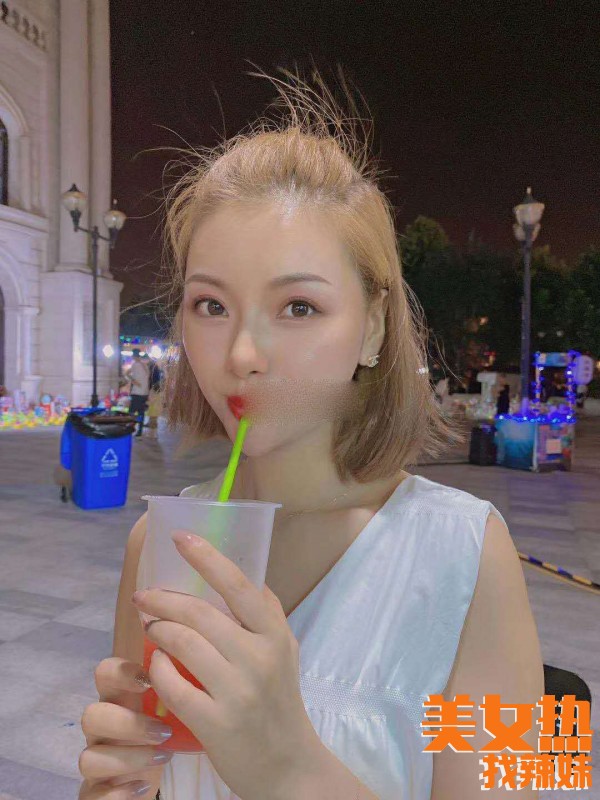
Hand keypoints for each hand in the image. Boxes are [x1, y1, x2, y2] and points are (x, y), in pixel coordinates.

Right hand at [79, 657, 172, 798]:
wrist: (154, 776)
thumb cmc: (164, 731)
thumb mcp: (171, 704)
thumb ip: (175, 678)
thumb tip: (197, 647)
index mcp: (119, 699)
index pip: (104, 673)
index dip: (121, 672)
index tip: (150, 679)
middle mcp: (102, 727)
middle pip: (90, 715)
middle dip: (127, 723)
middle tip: (165, 729)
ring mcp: (96, 760)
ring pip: (88, 758)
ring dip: (127, 758)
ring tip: (163, 756)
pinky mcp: (96, 792)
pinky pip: (93, 795)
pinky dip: (118, 792)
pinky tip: (143, 785)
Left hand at [132, 531, 320, 799]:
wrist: (288, 765)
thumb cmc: (280, 700)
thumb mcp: (284, 650)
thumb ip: (265, 613)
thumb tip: (237, 574)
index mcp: (275, 635)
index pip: (239, 585)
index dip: (207, 557)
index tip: (180, 537)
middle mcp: (259, 658)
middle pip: (200, 613)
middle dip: (164, 599)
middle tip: (145, 596)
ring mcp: (238, 692)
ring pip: (183, 644)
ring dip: (158, 630)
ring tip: (150, 626)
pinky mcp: (216, 723)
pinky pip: (173, 685)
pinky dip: (158, 668)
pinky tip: (156, 663)